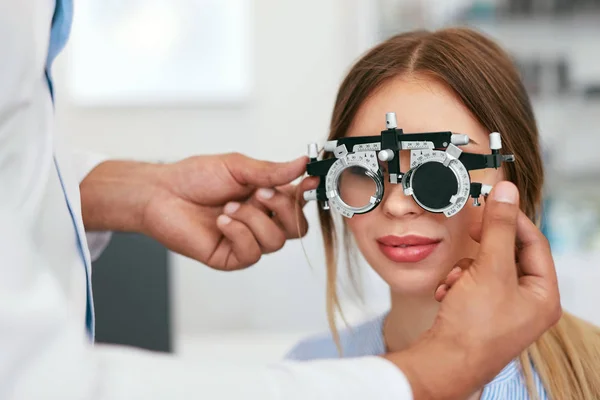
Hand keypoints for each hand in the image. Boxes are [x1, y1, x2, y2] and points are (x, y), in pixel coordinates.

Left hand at [143, 153, 318, 270]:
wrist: (162, 194)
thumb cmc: (196, 178)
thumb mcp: (237, 167)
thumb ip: (271, 171)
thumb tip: (302, 163)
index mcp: (267, 198)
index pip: (300, 204)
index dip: (308, 194)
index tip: (310, 180)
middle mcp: (261, 221)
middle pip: (296, 228)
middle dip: (282, 208)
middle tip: (259, 193)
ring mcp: (247, 241)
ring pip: (275, 241)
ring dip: (253, 220)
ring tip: (228, 206)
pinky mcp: (231, 258)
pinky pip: (251, 253)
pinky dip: (239, 234)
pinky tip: (222, 221)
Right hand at [384, 181, 560, 399]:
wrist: (444, 362)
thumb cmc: (474, 326)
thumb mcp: (490, 268)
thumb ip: (499, 228)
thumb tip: (507, 193)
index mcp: (543, 296)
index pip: (535, 244)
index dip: (514, 221)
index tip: (493, 205)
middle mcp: (527, 304)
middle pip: (509, 256)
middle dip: (483, 248)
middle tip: (470, 232)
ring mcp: (503, 311)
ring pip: (486, 269)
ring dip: (465, 268)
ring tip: (454, 280)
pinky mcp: (481, 315)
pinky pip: (472, 285)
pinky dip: (457, 284)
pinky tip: (446, 292)